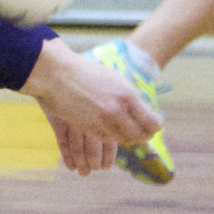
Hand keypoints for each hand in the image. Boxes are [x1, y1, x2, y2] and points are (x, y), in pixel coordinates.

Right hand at [20, 39, 156, 175]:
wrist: (57, 75)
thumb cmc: (87, 73)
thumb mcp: (115, 80)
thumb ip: (131, 97)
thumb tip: (145, 111)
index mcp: (128, 95)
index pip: (151, 122)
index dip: (155, 125)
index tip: (155, 124)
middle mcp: (117, 111)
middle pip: (139, 135)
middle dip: (144, 135)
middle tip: (144, 133)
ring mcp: (102, 122)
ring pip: (124, 140)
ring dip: (128, 138)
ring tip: (128, 133)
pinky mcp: (88, 129)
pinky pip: (107, 140)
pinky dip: (112, 138)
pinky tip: (112, 131)